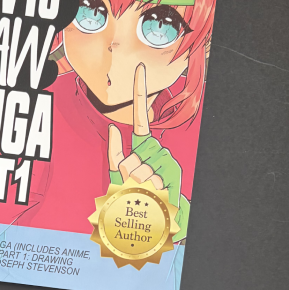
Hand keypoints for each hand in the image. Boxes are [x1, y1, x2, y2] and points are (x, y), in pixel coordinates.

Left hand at [107, 64, 189, 241]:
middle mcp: (156, 151)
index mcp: (143, 148)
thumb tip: (114, 128)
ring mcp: (166, 162)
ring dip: (137, 187)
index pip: (139, 118)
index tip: (140, 68)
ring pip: (138, 170)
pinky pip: (151, 179)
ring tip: (147, 194)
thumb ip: (115, 154)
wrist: (163, 221)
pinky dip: (149, 189)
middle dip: (126, 179)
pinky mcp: (174, 173)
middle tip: (136, 190)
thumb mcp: (120, 178)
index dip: (139, 92)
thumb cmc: (139, 200)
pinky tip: (155, 194)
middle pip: (129, 159)